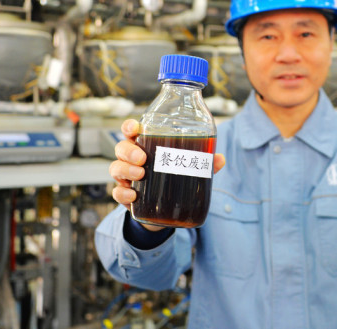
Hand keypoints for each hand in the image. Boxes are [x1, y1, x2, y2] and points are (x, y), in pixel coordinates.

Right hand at [109, 119, 225, 230]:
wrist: (164, 210)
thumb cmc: (174, 178)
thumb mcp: (188, 169)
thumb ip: (202, 162)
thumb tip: (219, 158)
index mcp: (146, 146)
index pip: (132, 131)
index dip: (130, 126)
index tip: (135, 128)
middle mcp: (132, 159)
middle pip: (121, 147)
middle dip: (129, 151)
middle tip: (143, 159)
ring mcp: (127, 177)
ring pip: (116, 168)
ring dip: (126, 170)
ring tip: (140, 175)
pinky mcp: (126, 196)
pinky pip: (117, 193)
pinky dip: (123, 194)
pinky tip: (133, 196)